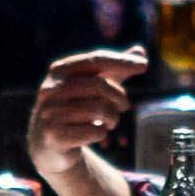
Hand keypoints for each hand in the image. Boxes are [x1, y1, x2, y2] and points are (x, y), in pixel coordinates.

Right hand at [31, 49, 142, 169]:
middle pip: (98, 85)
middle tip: (126, 106)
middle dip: (119, 96)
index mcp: (58, 71)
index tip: (144, 65)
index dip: (121, 61)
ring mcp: (50, 113)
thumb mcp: (93, 88)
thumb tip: (140, 51)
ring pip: (98, 109)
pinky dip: (102, 133)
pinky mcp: (54, 136)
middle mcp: (50, 89)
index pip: (95, 60)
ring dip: (113, 117)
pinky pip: (93, 132)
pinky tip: (97, 134)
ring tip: (111, 122)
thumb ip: (114, 70)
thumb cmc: (76, 109)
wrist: (50, 144)